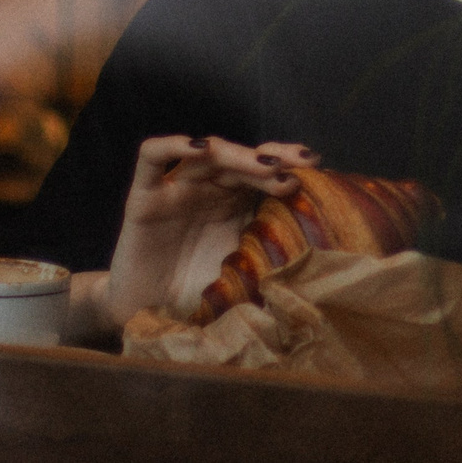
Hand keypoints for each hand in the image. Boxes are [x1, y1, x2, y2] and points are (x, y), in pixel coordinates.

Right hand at [75, 136, 319, 338]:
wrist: (149, 317)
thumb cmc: (199, 296)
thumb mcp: (244, 273)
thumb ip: (272, 259)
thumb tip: (318, 268)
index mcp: (236, 203)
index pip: (264, 169)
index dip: (288, 164)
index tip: (315, 168)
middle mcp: (209, 189)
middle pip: (242, 158)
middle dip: (273, 158)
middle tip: (300, 165)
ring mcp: (177, 189)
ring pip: (208, 154)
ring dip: (239, 154)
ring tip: (266, 166)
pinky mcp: (144, 197)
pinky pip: (151, 158)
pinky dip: (173, 145)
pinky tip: (198, 147)